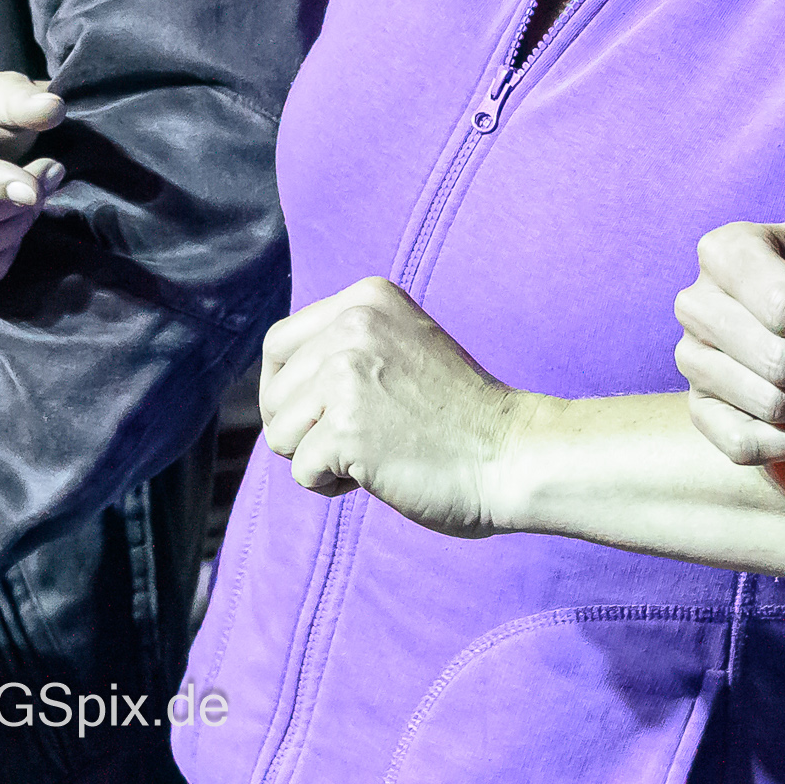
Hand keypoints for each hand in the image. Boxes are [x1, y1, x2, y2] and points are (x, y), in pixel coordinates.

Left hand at [260, 277, 529, 534]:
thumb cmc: (460, 415)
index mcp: (367, 298)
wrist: (512, 454)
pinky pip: (301, 472)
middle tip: (361, 437)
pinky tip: (381, 471)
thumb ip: (346, 346)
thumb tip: (272, 386)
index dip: (288, 389)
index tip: (323, 413)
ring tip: (376, 450)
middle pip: (273, 393)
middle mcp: (353, 324)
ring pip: (279, 434)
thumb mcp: (402, 347)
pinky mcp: (344, 427)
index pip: (279, 343)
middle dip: (303, 428)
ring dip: (317, 457)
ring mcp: (347, 374)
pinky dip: (333, 486)